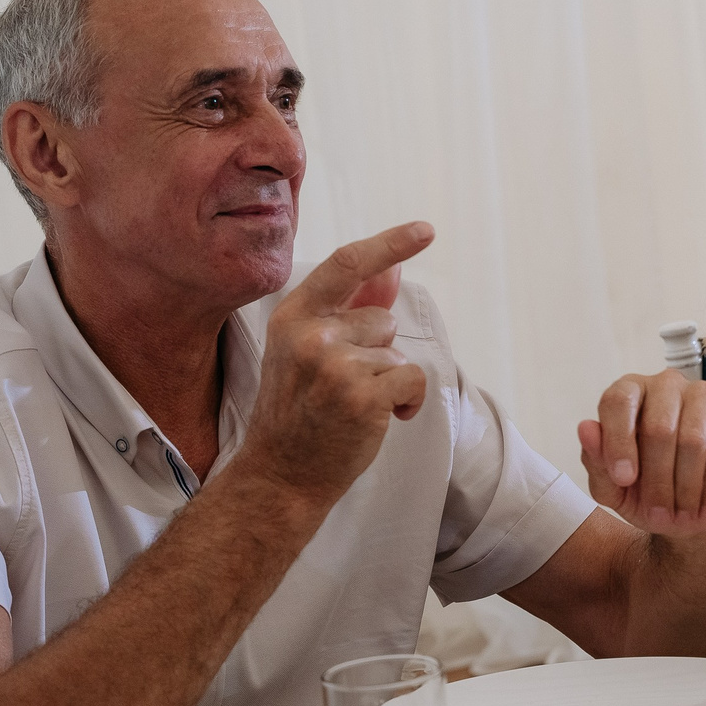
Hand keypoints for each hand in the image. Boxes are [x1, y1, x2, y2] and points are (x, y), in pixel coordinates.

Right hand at [242, 222, 436, 506]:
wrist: (280, 475)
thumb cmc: (299, 413)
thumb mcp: (309, 352)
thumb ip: (349, 310)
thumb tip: (391, 270)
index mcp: (292, 316)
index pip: (347, 264)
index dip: (390, 244)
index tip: (425, 230)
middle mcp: (310, 334)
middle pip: (381, 321)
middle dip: (375, 353)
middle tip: (338, 389)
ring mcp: (335, 365)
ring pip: (396, 354)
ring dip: (387, 382)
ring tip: (349, 408)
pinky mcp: (362, 395)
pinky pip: (412, 380)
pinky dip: (408, 402)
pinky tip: (379, 420)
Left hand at [577, 370, 705, 536]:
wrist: (698, 519)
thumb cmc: (652, 497)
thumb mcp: (614, 491)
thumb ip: (596, 461)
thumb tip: (586, 428)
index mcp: (630, 394)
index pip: (618, 400)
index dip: (618, 442)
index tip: (625, 480)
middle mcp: (666, 385)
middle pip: (658, 426)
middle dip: (657, 479)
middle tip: (658, 512)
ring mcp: (704, 393)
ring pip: (693, 439)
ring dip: (685, 487)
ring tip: (682, 512)